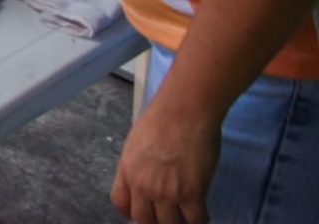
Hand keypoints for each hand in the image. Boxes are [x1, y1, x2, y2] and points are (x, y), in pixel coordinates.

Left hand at [110, 97, 217, 223]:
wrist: (184, 111)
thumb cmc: (161, 118)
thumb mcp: (136, 143)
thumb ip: (138, 165)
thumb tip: (145, 177)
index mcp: (127, 170)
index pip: (121, 204)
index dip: (130, 213)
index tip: (141, 214)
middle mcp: (143, 185)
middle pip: (144, 220)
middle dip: (155, 222)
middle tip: (166, 217)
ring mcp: (167, 192)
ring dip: (178, 223)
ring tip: (185, 218)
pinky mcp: (193, 193)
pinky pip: (196, 219)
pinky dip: (200, 221)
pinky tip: (202, 215)